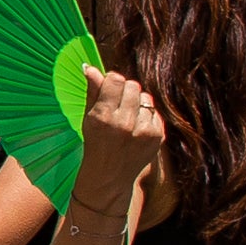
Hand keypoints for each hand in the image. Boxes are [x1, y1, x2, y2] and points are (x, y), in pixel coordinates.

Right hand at [73, 67, 162, 207]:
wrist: (110, 177)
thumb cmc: (95, 144)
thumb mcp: (88, 119)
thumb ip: (92, 91)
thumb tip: (90, 67)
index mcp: (103, 118)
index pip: (116, 79)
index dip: (111, 81)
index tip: (107, 89)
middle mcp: (124, 124)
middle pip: (132, 85)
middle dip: (124, 91)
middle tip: (116, 105)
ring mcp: (144, 131)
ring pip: (145, 98)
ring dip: (136, 104)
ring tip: (126, 119)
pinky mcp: (157, 136)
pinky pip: (154, 112)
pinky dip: (145, 117)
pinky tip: (136, 129)